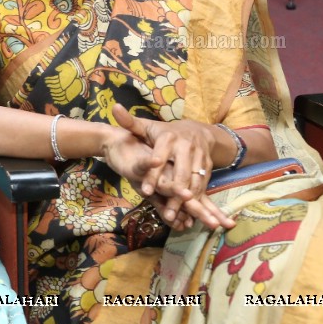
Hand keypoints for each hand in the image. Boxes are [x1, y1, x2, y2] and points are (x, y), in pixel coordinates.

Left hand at [111, 104, 234, 229]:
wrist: (197, 130)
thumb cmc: (164, 132)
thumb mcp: (147, 126)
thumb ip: (130, 122)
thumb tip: (114, 108)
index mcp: (168, 138)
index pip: (159, 158)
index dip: (153, 174)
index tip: (145, 190)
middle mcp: (185, 147)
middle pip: (181, 173)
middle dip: (174, 192)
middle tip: (167, 212)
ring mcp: (199, 156)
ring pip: (194, 181)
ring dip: (187, 200)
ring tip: (176, 215)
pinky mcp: (207, 165)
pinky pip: (203, 184)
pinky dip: (198, 198)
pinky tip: (190, 212)